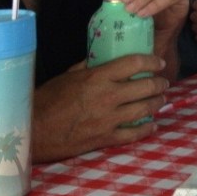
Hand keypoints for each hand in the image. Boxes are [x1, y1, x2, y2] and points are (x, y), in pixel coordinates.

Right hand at [32, 55, 168, 162]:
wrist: (33, 131)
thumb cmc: (46, 100)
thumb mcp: (67, 76)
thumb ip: (88, 67)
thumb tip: (102, 57)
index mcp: (98, 77)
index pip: (134, 63)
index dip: (151, 61)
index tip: (158, 62)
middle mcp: (108, 96)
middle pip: (146, 86)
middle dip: (159, 83)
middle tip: (163, 82)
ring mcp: (109, 119)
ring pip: (144, 109)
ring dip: (157, 103)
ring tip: (161, 99)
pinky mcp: (105, 138)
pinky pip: (133, 134)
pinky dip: (146, 129)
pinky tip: (153, 125)